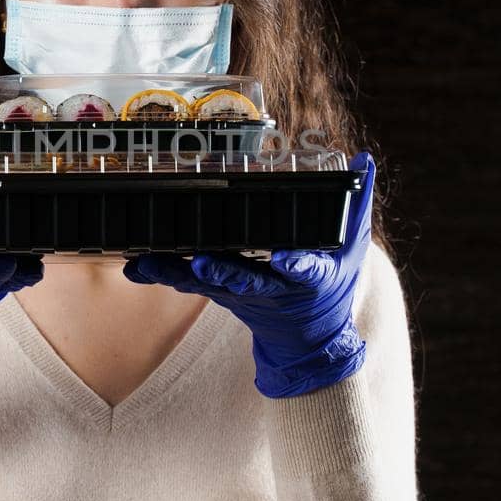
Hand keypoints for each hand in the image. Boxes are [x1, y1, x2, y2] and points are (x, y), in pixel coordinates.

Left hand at [123, 151, 375, 397]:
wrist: (310, 341)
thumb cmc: (333, 287)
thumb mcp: (353, 249)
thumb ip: (356, 205)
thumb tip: (364, 159)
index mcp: (310, 277)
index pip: (306, 269)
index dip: (296, 263)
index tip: (284, 259)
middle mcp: (273, 288)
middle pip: (245, 279)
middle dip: (222, 272)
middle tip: (199, 263)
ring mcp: (244, 294)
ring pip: (210, 283)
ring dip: (178, 273)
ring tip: (148, 263)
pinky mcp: (221, 295)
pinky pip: (190, 284)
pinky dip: (164, 274)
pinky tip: (137, 266)